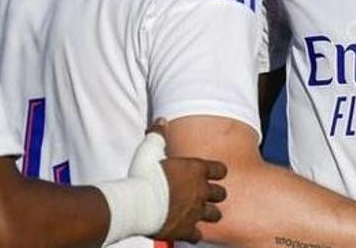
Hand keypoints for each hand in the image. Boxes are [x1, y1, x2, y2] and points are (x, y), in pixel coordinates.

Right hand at [147, 122, 227, 242]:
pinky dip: (193, 234)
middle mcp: (201, 191)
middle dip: (214, 195)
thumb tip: (161, 120)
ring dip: (208, 214)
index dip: (216, 172)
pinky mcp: (186, 230)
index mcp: (196, 170)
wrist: (135, 204)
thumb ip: (158, 134)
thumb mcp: (149, 150)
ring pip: (214, 215)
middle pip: (221, 194)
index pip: (220, 169)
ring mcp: (196, 211)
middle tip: (204, 195)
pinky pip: (197, 235)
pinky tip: (186, 231)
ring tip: (198, 214)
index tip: (211, 174)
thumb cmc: (142, 175)